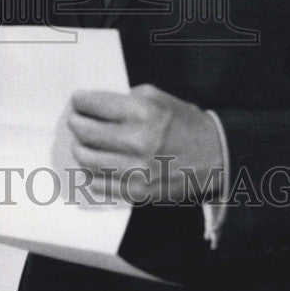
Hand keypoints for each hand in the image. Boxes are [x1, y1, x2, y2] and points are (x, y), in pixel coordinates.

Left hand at [68, 84, 223, 204]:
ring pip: (86, 160)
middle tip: (75, 121)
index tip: (77, 101)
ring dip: (80, 149)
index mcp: (143, 112)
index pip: (92, 105)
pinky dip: (91, 173)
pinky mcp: (138, 192)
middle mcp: (138, 141)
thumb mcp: (157, 97)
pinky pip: (98, 184)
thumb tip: (92, 104)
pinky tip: (96, 165)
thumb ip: (124, 98)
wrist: (214, 157)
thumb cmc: (183, 123)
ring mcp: (137, 170)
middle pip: (84, 133)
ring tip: (84, 143)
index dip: (79, 101)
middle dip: (75, 123)